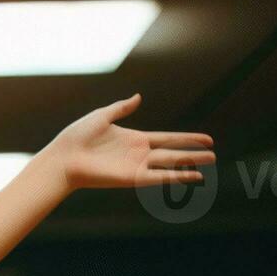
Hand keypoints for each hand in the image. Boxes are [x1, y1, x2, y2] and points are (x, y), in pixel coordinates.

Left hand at [46, 94, 213, 190]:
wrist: (63, 158)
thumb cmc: (76, 137)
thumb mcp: (102, 116)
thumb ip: (121, 107)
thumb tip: (138, 97)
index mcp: (134, 139)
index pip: (167, 138)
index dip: (187, 138)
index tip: (206, 138)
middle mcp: (138, 154)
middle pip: (173, 153)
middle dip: (193, 154)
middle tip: (213, 155)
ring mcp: (136, 167)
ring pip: (170, 166)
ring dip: (189, 167)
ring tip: (208, 167)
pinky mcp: (131, 178)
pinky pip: (159, 177)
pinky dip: (176, 177)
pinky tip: (192, 178)